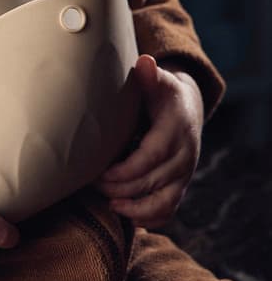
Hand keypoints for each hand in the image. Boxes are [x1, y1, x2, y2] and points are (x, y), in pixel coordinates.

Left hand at [96, 53, 203, 228]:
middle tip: (93, 185)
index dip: (127, 169)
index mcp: (177, 128)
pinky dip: (150, 218)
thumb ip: (149, 75)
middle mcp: (186, 154)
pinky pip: (170, 210)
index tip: (101, 174)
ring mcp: (185, 172)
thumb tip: (144, 62)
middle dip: (122, 188)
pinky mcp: (182, 185)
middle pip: (154, 180)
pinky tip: (126, 214)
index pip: (153, 156)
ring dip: (136, 208)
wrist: (187, 108)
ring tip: (110, 204)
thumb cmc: (162, 93)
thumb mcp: (158, 80)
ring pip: (165, 201)